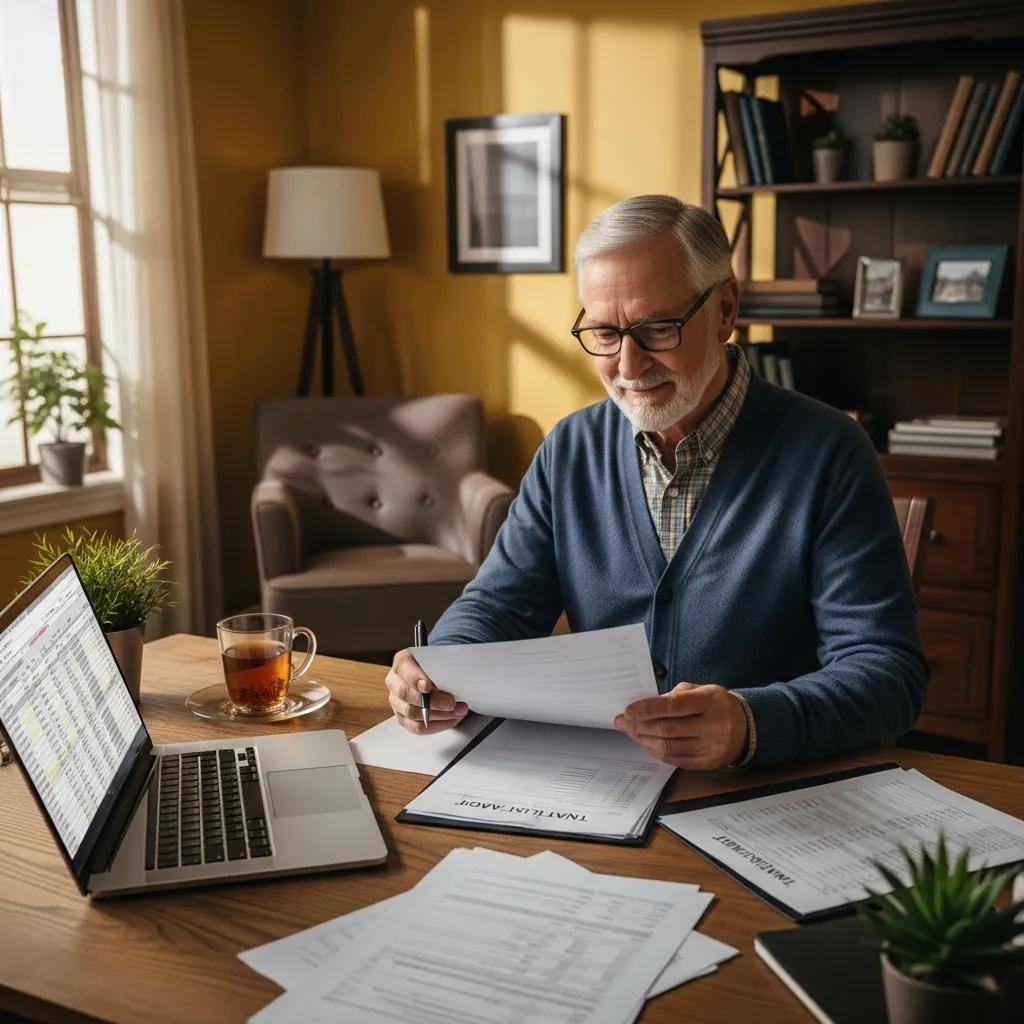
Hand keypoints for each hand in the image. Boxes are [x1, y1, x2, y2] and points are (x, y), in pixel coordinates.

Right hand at [386, 648, 468, 734]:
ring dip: (439, 715)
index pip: (404, 670)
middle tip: (450, 703)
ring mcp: (397, 701)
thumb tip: (451, 678)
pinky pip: (416, 727)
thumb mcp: (438, 658)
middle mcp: (395, 682)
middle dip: (432, 701)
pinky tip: (451, 720)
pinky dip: (436, 726)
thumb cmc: (436, 666)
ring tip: (457, 711)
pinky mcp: (403, 717)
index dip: (415, 679)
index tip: (428, 686)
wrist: (432, 674)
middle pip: (406, 694)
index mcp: (402, 662)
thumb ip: (440, 666)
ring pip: (412, 713)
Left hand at [613, 682, 747, 769]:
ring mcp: (711, 748)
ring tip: (631, 732)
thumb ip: (673, 697)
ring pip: (668, 747)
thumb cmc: (716, 704)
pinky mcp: (707, 764)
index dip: (648, 709)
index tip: (628, 710)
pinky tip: (646, 743)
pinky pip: (674, 760)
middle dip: (639, 726)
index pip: (673, 707)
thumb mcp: (700, 690)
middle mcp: (713, 726)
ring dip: (644, 740)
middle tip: (622, 722)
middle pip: (667, 730)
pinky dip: (656, 751)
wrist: (747, 727)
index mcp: (711, 702)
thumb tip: (643, 708)